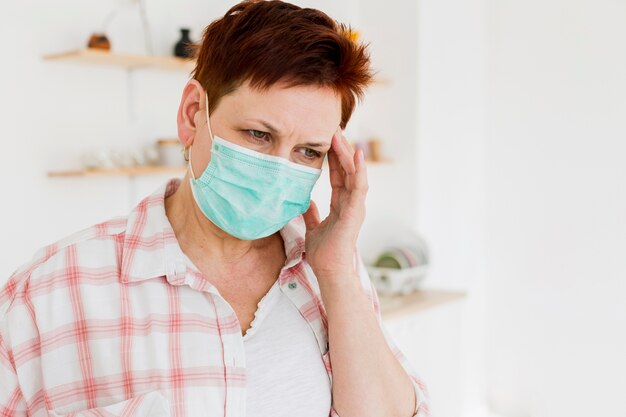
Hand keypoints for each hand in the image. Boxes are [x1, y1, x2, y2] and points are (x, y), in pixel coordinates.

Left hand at [301, 129, 368, 283]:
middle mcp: (351, 202)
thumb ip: (311, 214)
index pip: (338, 175)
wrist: (329, 270)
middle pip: (347, 170)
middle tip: (334, 128)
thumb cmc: (323, 252)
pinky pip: (359, 186)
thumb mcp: (313, 228)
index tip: (326, 140)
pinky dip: (359, 170)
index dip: (334, 157)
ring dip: (348, 153)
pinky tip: (356, 154)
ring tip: (340, 135)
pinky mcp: (356, 211)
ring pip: (354, 173)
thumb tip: (305, 201)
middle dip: (341, 149)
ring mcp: (355, 206)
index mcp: (341, 205)